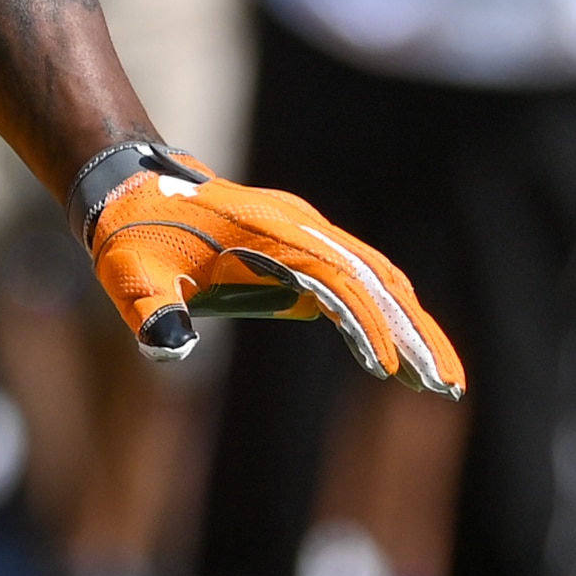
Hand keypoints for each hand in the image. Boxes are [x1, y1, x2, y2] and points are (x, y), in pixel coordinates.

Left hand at [86, 153, 464, 397]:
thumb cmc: (131, 235)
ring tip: (442, 381)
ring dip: (410, 325)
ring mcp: (305, 234)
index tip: (389, 367)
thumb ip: (148, 309)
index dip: (365, 320)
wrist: (131, 189)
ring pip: (375, 277)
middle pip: (373, 276)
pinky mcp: (303, 248)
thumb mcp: (128, 274)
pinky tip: (401, 356)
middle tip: (447, 386)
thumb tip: (169, 347)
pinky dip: (385, 314)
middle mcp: (298, 227)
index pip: (333, 276)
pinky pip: (357, 280)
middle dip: (413, 330)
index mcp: (266, 231)